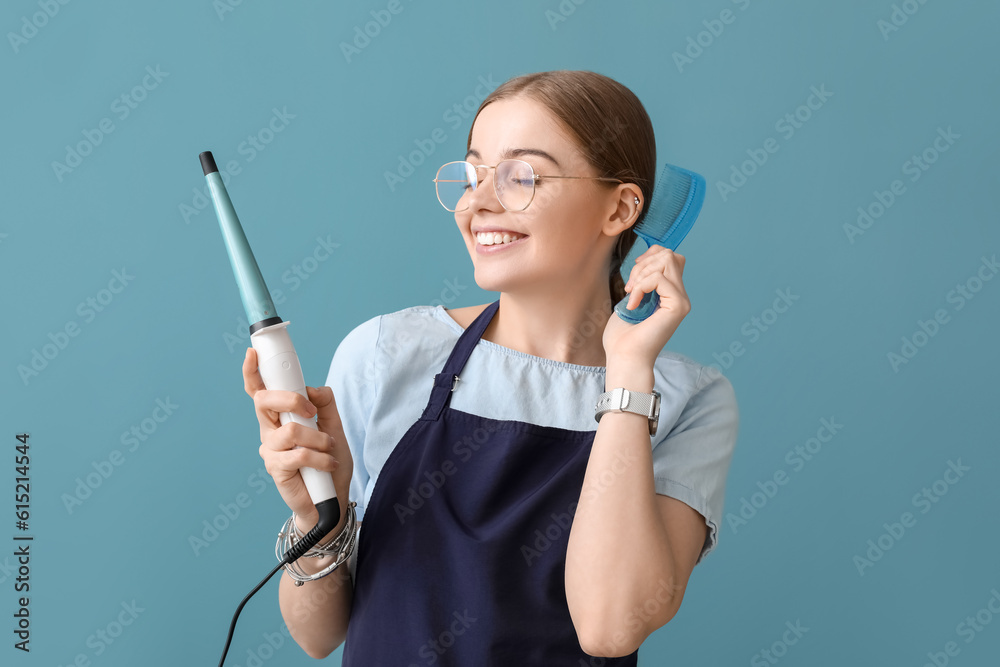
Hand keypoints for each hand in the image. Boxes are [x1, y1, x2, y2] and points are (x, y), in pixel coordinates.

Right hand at [242, 348, 353, 531]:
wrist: (331, 500)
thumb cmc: (329, 462)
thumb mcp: (334, 427)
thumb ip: (325, 403)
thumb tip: (312, 388)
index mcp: (279, 417)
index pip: (260, 391)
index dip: (252, 372)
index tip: (253, 352)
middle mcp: (269, 431)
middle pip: (265, 401)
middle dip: (290, 399)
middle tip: (310, 410)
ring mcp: (270, 450)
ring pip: (291, 430)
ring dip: (318, 438)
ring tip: (329, 449)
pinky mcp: (276, 469)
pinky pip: (299, 454)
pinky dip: (320, 458)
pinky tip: (328, 465)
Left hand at [603, 246, 690, 365]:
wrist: (624, 358)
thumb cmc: (623, 337)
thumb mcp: (631, 300)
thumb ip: (643, 282)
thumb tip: (645, 261)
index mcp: (670, 295)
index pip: (671, 258)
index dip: (650, 257)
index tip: (633, 276)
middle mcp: (680, 296)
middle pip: (670, 255)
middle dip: (644, 264)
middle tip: (630, 287)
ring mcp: (681, 301)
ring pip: (667, 260)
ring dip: (641, 274)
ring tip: (631, 295)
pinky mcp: (678, 306)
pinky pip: (659, 278)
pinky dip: (640, 287)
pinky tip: (633, 305)